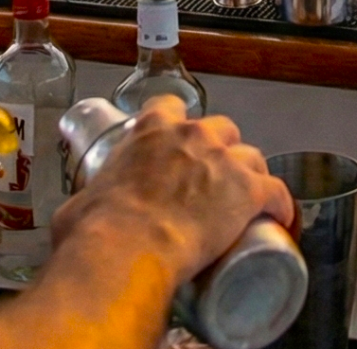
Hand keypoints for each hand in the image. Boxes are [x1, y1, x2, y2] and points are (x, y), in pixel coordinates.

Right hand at [51, 96, 292, 284]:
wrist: (127, 249)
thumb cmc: (98, 229)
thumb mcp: (80, 204)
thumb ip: (84, 201)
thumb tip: (76, 219)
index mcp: (151, 129)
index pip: (169, 107)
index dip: (175, 124)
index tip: (175, 142)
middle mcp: (193, 135)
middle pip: (220, 129)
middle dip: (218, 149)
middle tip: (209, 178)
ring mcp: (224, 160)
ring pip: (251, 156)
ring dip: (249, 174)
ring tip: (245, 199)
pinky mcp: (249, 191)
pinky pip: (276, 192)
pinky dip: (279, 204)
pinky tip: (279, 216)